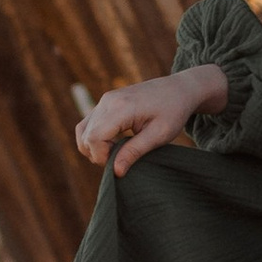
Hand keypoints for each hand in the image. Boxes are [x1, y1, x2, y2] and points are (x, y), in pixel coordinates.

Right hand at [74, 63, 226, 175]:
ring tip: (117, 153)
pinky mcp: (106, 102)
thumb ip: (135, 152)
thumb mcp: (159, 135)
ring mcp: (105, 100)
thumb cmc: (173, 111)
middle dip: (98, 154)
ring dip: (93, 147)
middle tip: (121, 160)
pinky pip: (89, 123)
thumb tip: (116, 172)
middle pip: (85, 136)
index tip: (120, 163)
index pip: (94, 138)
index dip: (102, 157)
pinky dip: (95, 137)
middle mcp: (108, 101)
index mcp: (121, 108)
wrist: (178, 89)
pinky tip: (114, 143)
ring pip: (82, 130)